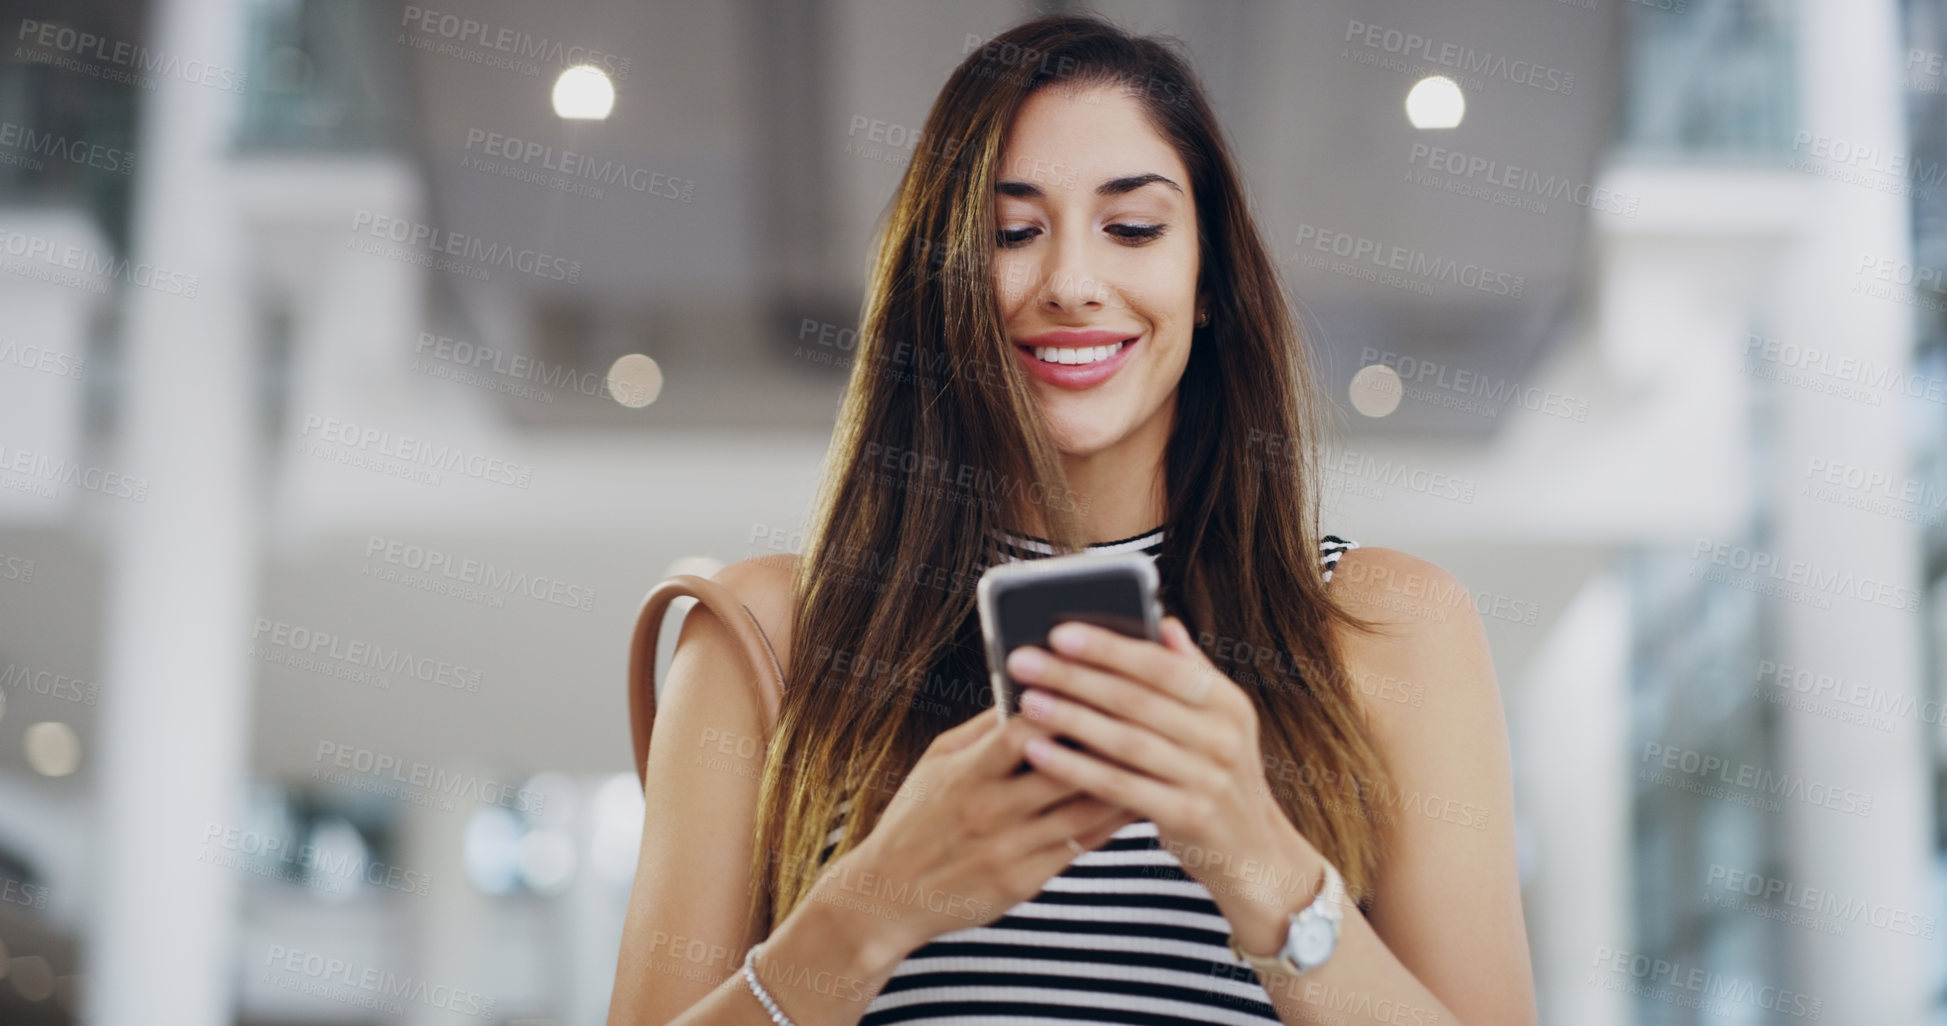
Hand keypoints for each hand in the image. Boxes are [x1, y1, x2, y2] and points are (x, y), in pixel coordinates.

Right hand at [816, 708, 1140, 955]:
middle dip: (1107, 742)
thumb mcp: (937, 762)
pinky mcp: (1024, 881)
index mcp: (967, 774)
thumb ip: (984, 729)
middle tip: (1149, 717)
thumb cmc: (916, 818)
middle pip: (1065, 770)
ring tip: (1157, 758)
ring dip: (1124, 783)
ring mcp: (1010, 848)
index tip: (1099, 684)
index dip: (1065, 707)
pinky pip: (1081, 847)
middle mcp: (990, 810)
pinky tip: (1136, 800)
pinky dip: (1112, 822)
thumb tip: (1031, 688)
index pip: (1023, 732)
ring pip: (1084, 811)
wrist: (889, 895)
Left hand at [1005, 616, 1313, 931]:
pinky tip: (1038, 753)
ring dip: (1071, 718)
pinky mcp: (1189, 817)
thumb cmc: (1215, 776)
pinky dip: (1075, 768)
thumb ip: (1190, 674)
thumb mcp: (1218, 724)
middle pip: (1137, 699)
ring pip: (1126, 741)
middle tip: (1022, 662)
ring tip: (1026, 702)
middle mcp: (1224, 737)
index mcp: (1227, 703)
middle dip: (1075, 677)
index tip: (1059, 633)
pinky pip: (1120, 787)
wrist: (1253, 853)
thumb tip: (1163, 622)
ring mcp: (1210, 779)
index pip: (1162, 664)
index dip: (1110, 648)